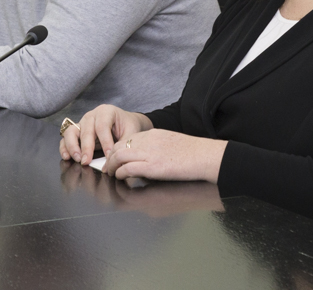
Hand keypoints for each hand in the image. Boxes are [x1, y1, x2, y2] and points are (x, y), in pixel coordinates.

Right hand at [60, 104, 152, 165]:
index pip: (103, 126)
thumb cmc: (127, 126)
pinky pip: (66, 137)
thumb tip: (109, 164)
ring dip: (72, 146)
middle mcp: (92, 115)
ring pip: (71, 131)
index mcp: (106, 111)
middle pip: (86, 130)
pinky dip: (65, 147)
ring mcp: (82, 122)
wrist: (124, 122)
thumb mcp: (131, 132)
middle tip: (87, 162)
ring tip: (77, 159)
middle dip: (86, 147)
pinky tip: (67, 157)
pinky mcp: (76, 131)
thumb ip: (122, 146)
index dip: (105, 142)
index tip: (108, 156)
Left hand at [103, 129, 227, 183]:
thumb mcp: (171, 143)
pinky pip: (127, 168)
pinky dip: (121, 173)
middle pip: (119, 146)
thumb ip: (157, 147)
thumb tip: (147, 158)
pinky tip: (121, 178)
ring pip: (119, 156)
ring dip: (112, 166)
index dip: (118, 149)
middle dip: (110, 157)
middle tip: (108, 167)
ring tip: (111, 173)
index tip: (115, 157)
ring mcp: (149, 153)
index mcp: (153, 133)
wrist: (204, 156)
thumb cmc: (193, 153)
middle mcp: (148, 141)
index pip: (128, 139)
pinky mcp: (151, 166)